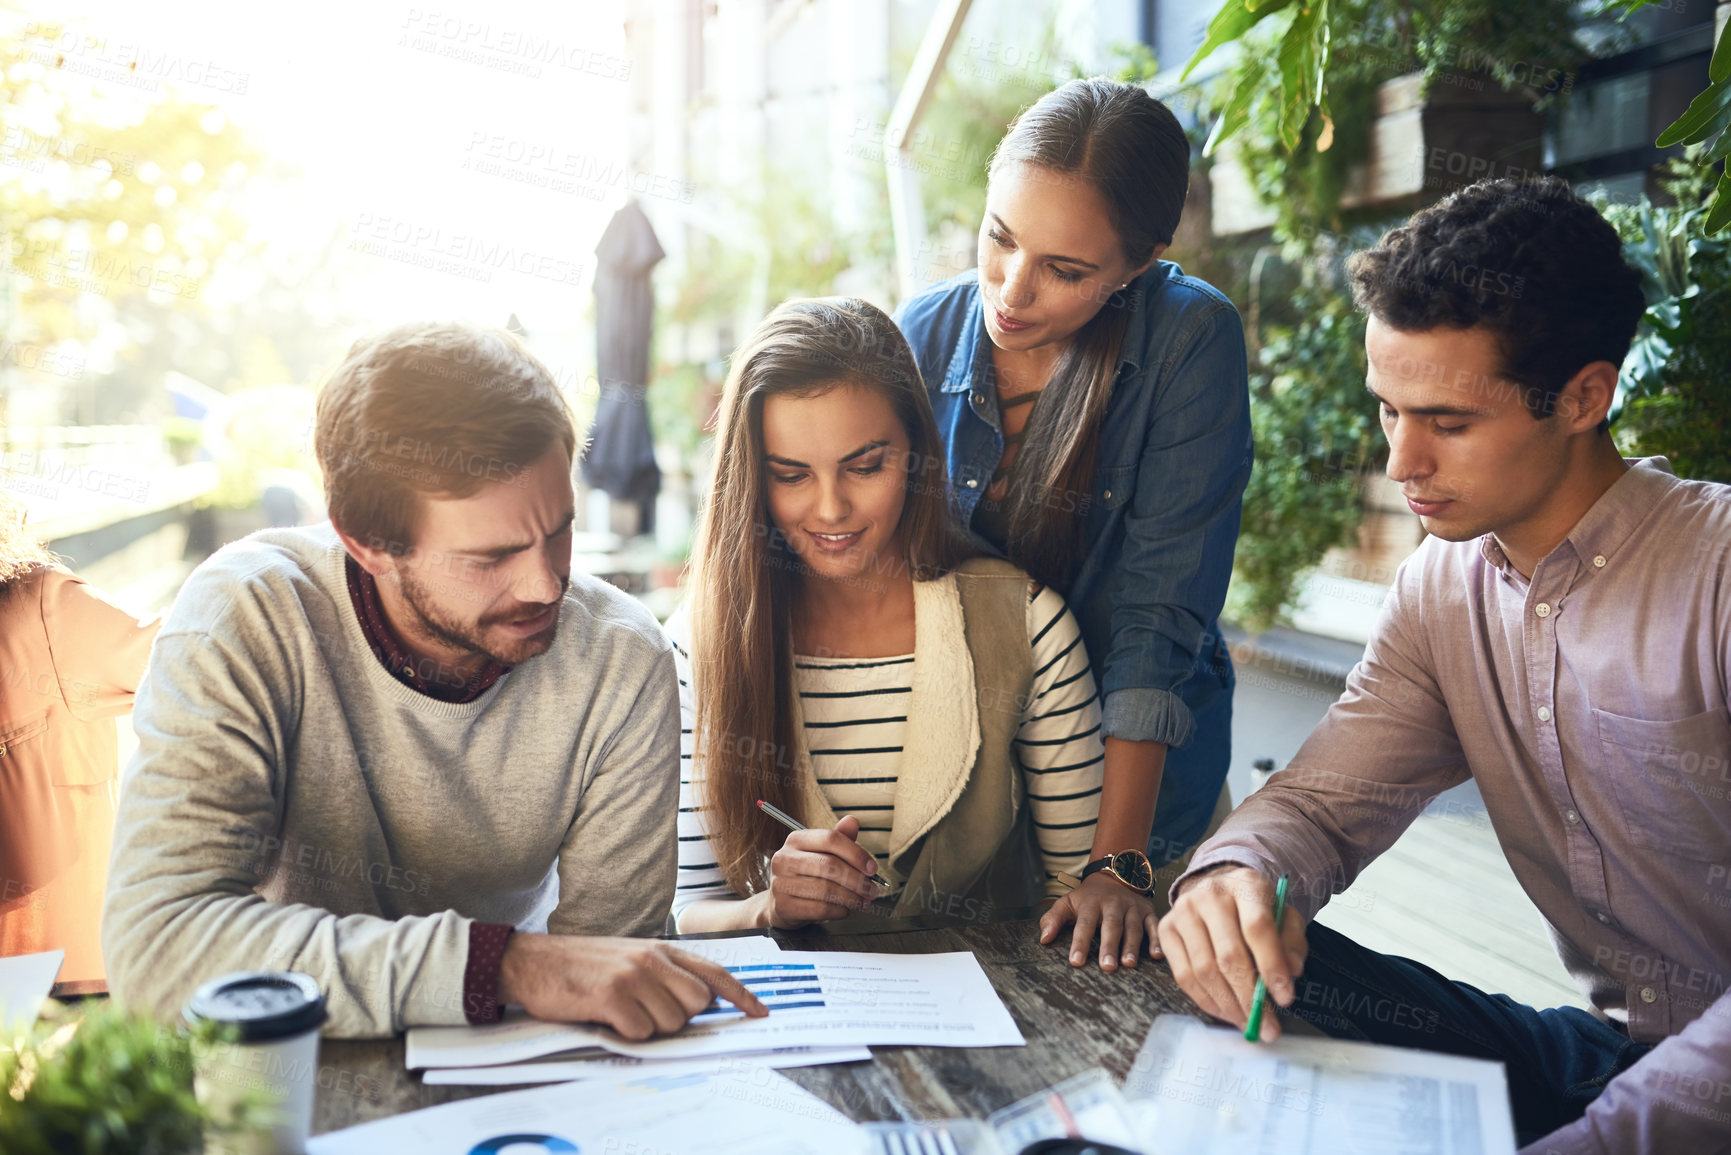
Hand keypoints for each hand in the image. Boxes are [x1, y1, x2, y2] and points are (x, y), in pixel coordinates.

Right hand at [497, 934, 767, 1040]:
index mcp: (661, 949)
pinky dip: (625, 1035)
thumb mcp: (631, 957)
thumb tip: (700, 1002)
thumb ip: (666, 973)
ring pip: (671, 1023)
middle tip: (645, 1012)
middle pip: (698, 1005)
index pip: (714, 973)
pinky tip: (606, 1018)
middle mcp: (652, 959)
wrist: (532, 961)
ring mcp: (633, 976)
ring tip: (621, 1012)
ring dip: (648, 1028)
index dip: (741, 996)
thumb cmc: (584, 965)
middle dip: (678, 1018)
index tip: (760, 1014)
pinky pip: (640, 1033)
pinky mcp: (612, 996)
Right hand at [757, 814, 881, 929]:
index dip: (856, 853)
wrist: (780, 903)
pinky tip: (846, 910)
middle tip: (872, 890)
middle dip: (857, 880)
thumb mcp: (821, 853)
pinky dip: (839, 911)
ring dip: (852, 898)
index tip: (872, 868)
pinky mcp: (783, 906)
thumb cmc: (806, 875)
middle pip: (830, 865)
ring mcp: (781, 883)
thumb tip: (853, 821)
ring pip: (826, 889)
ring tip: (863, 902)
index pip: (830, 839)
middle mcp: (785, 858)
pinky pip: (820, 909)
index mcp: (796, 839)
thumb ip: (839, 838)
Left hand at [1039, 871, 1157, 970]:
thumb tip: (1044, 939)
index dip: (1080, 943)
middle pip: (1111, 926)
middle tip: (1107, 967)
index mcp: (1091, 903)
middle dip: (1109, 946)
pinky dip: (1156, 940)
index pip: (1084, 924)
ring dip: (1132, 946)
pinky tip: (1157, 956)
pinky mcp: (1148, 911)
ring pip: (1133, 927)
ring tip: (1128, 964)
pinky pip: (1153, 926)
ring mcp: (1132, 908)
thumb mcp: (1067, 902)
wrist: (1114, 875)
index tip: (1076, 962)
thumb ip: (1053, 919)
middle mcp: (1113, 904)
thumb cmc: (1088, 898)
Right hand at [1156, 865, 1306, 1040]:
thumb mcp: (1284, 917)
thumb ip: (1293, 943)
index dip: (1271, 966)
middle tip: (1266, 1026)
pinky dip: (1206, 1001)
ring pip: (1204, 970)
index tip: (1286, 999)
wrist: (1218, 889)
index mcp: (1246, 885)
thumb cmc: (1255, 909)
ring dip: (1228, 1005)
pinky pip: (1183, 975)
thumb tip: (1291, 972)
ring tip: (1247, 1022)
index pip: (1258, 928)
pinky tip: (1225, 1012)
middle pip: (1229, 955)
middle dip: (1249, 998)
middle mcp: (1210, 894)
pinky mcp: (1166, 929)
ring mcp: (1183, 911)